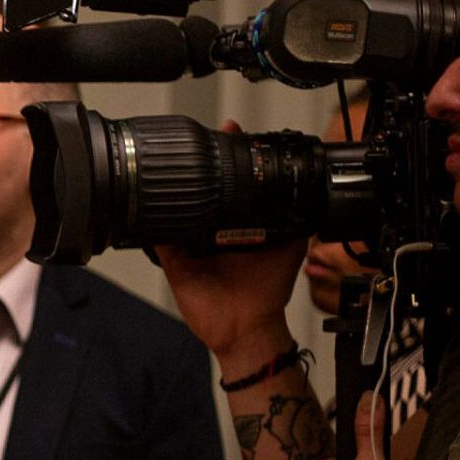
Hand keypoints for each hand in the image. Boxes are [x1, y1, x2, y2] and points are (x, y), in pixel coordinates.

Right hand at [155, 123, 304, 372]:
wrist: (246, 326)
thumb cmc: (267, 290)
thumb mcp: (290, 246)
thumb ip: (296, 220)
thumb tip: (308, 192)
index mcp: (236, 225)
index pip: (228, 184)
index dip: (228, 158)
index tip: (231, 132)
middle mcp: (212, 231)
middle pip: (199, 192)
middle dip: (199, 166)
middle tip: (201, 140)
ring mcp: (190, 245)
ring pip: (176, 211)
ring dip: (173, 191)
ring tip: (173, 164)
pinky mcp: (174, 261)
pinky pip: (159, 239)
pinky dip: (152, 225)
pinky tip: (150, 204)